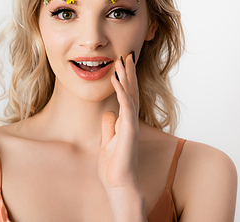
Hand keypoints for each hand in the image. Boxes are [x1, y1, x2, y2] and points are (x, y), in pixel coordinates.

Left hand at [98, 52, 140, 191]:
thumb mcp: (107, 141)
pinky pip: (126, 106)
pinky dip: (121, 92)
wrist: (119, 183)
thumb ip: (109, 127)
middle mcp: (131, 121)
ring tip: (122, 61)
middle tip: (126, 55)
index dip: (125, 80)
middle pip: (131, 91)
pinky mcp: (129, 130)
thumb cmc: (114, 166)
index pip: (127, 96)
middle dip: (128, 73)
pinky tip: (117, 80)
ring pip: (130, 95)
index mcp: (126, 122)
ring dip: (126, 77)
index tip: (121, 65)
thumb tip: (109, 113)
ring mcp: (131, 124)